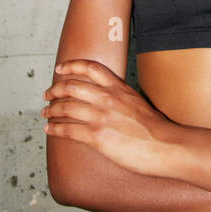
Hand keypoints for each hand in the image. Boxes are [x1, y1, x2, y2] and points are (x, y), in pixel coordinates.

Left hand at [43, 58, 169, 173]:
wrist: (165, 146)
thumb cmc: (155, 128)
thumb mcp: (137, 102)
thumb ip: (120, 97)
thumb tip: (107, 98)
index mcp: (119, 87)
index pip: (90, 67)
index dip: (71, 65)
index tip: (59, 68)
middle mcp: (107, 98)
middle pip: (72, 86)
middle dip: (54, 90)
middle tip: (47, 94)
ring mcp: (101, 117)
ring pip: (66, 107)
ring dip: (51, 110)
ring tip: (45, 113)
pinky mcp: (97, 137)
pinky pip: (68, 129)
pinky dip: (55, 128)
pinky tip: (50, 129)